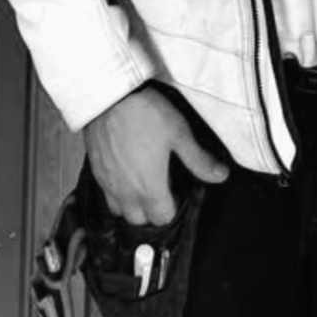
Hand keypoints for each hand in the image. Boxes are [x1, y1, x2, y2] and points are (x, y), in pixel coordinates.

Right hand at [83, 86, 228, 225]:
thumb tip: (220, 175)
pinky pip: (105, 195)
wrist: (110, 97)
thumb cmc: (144, 113)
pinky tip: (125, 172)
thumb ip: (199, 160)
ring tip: (142, 182)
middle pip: (139, 220)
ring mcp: (108, 183)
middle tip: (161, 187)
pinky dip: (116, 192)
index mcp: (149, 187)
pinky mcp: (95, 172)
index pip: (162, 218)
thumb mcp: (179, 134)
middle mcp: (126, 192)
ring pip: (120, 211)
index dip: (173, 208)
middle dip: (152, 210)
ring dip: (132, 204)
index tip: (176, 191)